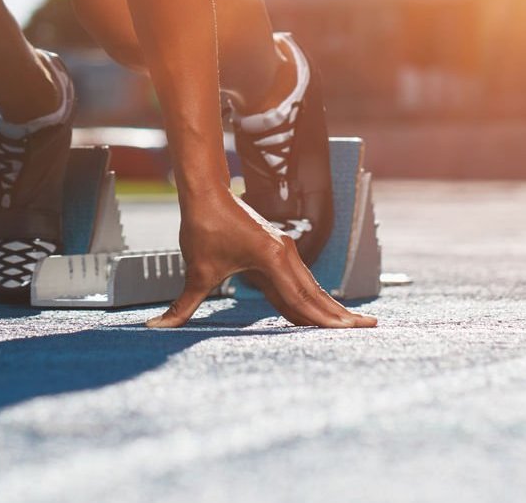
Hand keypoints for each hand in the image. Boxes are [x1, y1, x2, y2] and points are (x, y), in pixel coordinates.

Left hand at [147, 190, 376, 328]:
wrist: (206, 192)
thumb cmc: (203, 227)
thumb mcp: (196, 272)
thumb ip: (183, 306)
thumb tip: (157, 329)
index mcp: (272, 260)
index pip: (300, 298)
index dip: (322, 320)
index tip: (345, 333)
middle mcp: (284, 254)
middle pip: (315, 294)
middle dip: (339, 315)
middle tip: (368, 328)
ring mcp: (283, 251)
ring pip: (308, 287)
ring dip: (327, 307)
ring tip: (352, 324)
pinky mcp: (276, 251)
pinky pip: (296, 280)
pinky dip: (308, 298)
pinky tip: (314, 312)